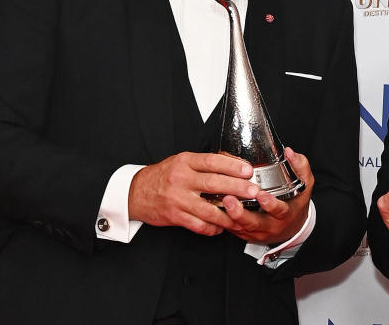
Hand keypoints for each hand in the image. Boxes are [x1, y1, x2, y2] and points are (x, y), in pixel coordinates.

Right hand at [128, 151, 257, 235]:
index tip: (247, 170)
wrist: (135, 193)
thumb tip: (233, 163)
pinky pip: (198, 225)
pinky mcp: (175, 216)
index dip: (232, 166)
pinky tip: (221, 227)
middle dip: (237, 188)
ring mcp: (178, 199)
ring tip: (242, 215)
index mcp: (184, 162)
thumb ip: (203, 164)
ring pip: (208, 209)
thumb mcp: (181, 162)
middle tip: (253, 191)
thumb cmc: (162, 176)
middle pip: (214, 183)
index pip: (212, 162)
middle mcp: (181, 180)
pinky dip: (212, 228)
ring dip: (228, 214)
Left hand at [222, 147, 313, 244]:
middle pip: (253, 223)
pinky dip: (223, 221)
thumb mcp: (305, 185)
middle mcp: (271, 226)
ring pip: (240, 227)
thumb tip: (289, 151)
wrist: (292, 227)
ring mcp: (257, 233)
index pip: (279, 210)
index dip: (269, 204)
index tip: (260, 194)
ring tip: (218, 201)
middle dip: (240, 213)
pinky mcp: (246, 235)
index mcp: (285, 214)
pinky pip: (233, 230)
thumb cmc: (295, 203)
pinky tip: (214, 209)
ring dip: (228, 216)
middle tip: (228, 198)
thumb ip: (299, 166)